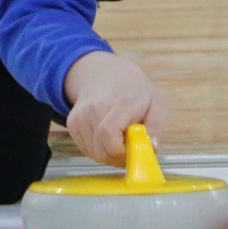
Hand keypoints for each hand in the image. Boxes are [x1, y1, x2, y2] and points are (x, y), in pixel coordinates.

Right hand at [63, 51, 166, 166]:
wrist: (104, 73)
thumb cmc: (133, 91)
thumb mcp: (155, 104)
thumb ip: (155, 127)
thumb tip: (150, 147)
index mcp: (119, 103)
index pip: (110, 137)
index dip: (123, 152)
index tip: (134, 147)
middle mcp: (94, 109)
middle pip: (101, 151)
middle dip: (118, 156)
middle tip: (129, 146)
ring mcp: (80, 116)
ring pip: (93, 153)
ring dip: (108, 153)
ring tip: (118, 137)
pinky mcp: (72, 123)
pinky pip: (85, 148)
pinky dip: (97, 148)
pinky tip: (106, 135)